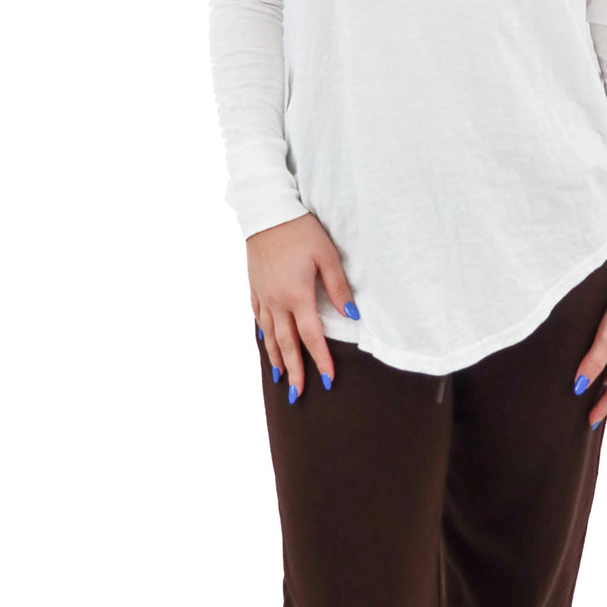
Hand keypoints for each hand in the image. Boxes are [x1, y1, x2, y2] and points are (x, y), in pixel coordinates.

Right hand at [247, 213, 358, 402]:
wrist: (267, 211)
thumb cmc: (301, 230)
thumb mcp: (326, 255)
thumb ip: (338, 287)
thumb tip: (352, 315)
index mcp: (297, 296)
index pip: (311, 337)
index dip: (321, 360)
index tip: (329, 380)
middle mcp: (277, 301)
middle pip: (286, 344)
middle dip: (295, 371)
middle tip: (298, 395)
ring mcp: (263, 295)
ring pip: (269, 334)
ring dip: (276, 358)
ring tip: (281, 378)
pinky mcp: (254, 285)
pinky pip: (258, 317)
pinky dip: (262, 334)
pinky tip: (265, 341)